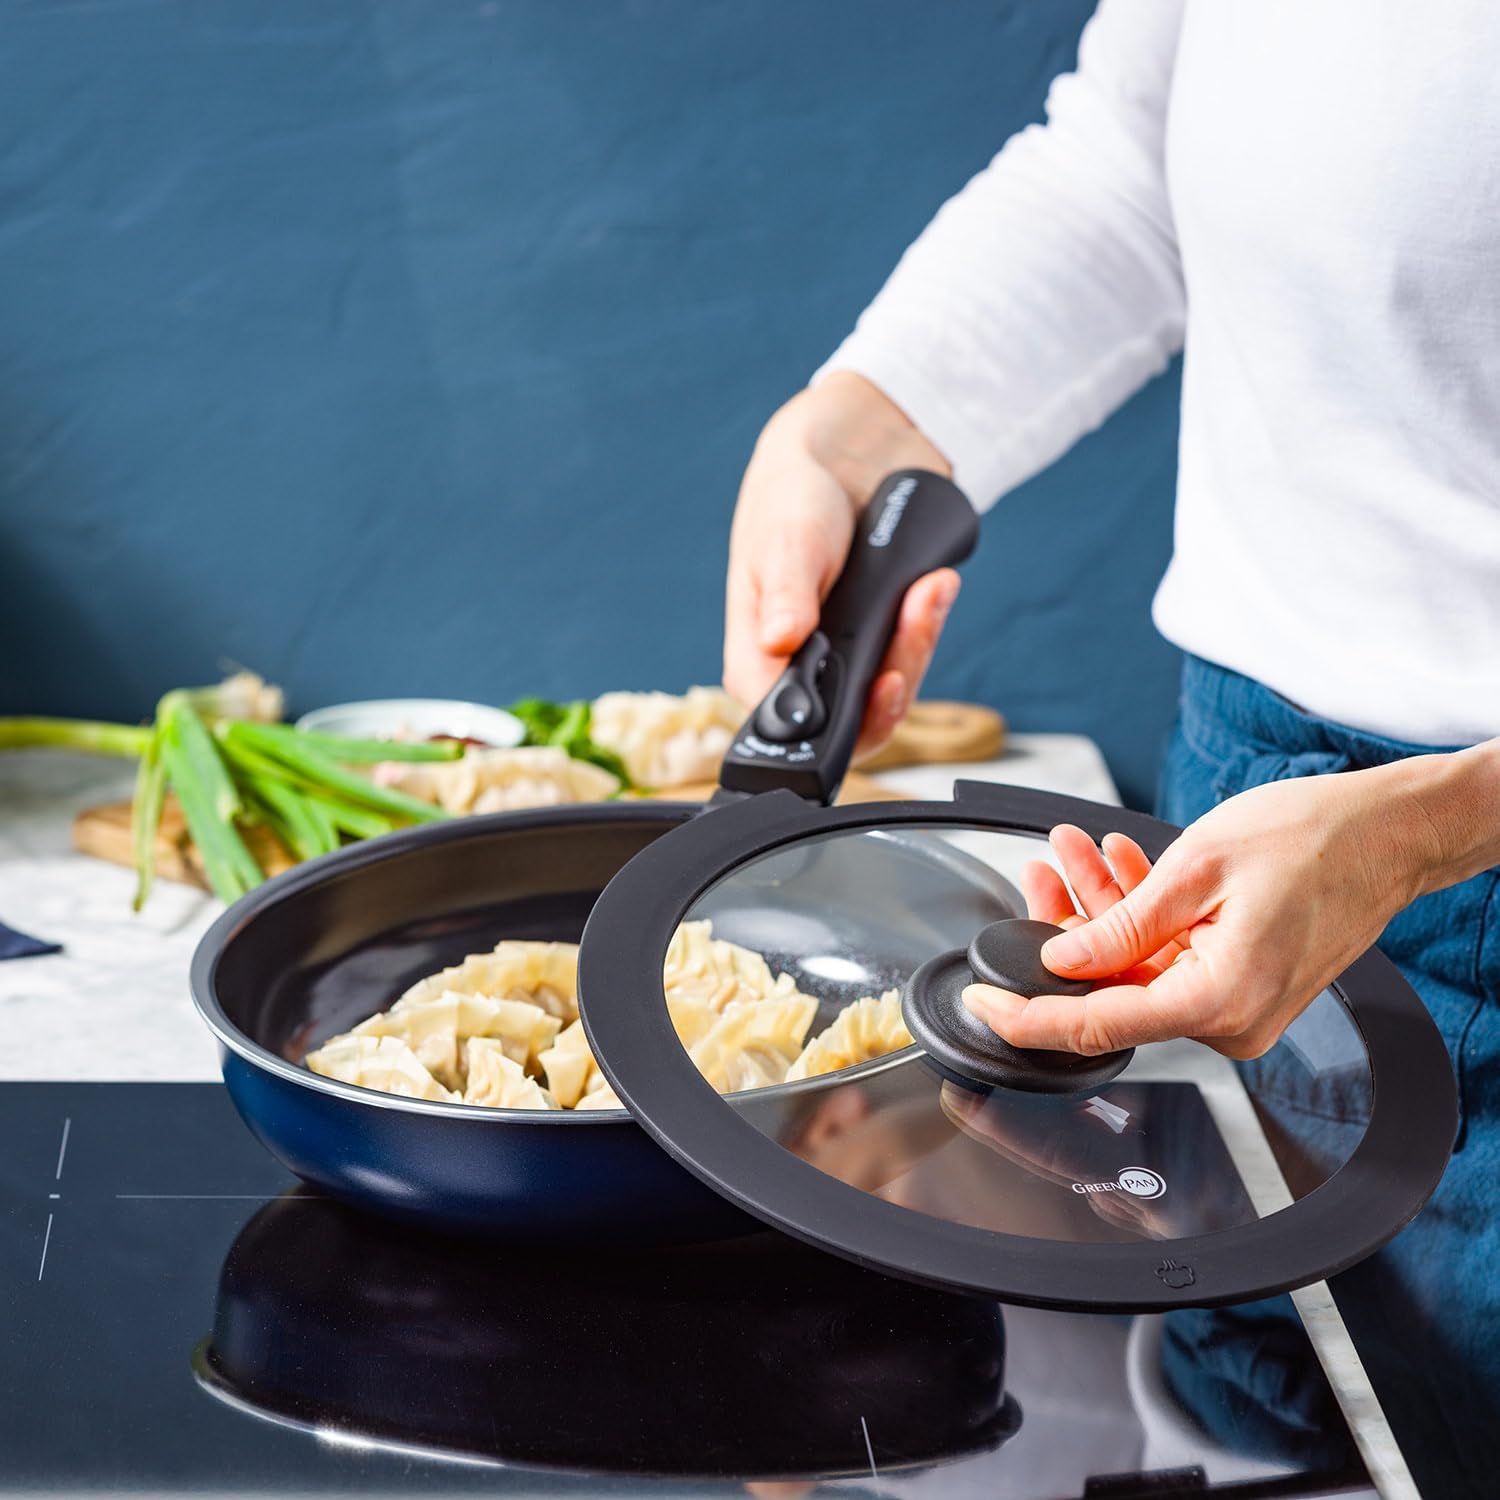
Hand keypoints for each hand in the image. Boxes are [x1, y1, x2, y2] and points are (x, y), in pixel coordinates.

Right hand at [724, 372, 958, 756]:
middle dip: (892, 681)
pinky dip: (927, 625)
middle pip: (852, 720)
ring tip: (927, 591)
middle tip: (911, 630)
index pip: (793, 726)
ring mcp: (842, 658)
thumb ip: (786, 594)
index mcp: (756, 660)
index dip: (839, 723)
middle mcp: (797, 670)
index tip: (876, 687)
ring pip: (889, 691)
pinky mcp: (877, 641)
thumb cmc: (793, 498)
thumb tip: (779, 640)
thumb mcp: (787, 540)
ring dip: (916, 646)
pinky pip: (910, 656)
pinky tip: (933, 587)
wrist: (842, 457)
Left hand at [963, 768, 1442, 1059]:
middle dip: (1064, 928)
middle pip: (1110, 991)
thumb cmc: (1316, 839)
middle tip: (1039, 869)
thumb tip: (1062, 960)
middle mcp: (1228, 1019)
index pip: (1094, 1027)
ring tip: (1072, 848)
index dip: (1025, 1017)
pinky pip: (1169, 956)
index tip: (981, 1001)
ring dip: (1100, 909)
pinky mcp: (1240, 982)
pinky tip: (1118, 862)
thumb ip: (1121, 925)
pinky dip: (1139, 914)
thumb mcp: (1196, 869)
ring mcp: (1236, 1004)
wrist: (1390, 832)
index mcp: (1217, 1000)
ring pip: (1135, 966)